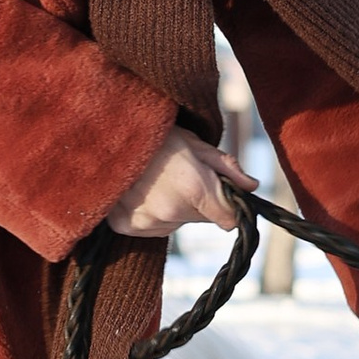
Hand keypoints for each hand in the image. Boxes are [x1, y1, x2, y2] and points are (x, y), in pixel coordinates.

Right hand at [103, 129, 248, 240]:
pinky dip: (150, 213)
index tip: (222, 196)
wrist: (106, 132)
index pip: (229, 219)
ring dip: (173, 208)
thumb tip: (252, 186)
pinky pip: (151, 226)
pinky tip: (141, 190)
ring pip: (175, 223)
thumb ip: (226, 167)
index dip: (228, 207)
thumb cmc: (155, 134)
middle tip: (181, 177)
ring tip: (157, 181)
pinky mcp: (126, 225)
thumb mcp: (195, 143)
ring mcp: (146, 222)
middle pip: (201, 219)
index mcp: (195, 189)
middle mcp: (171, 211)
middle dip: (199, 202)